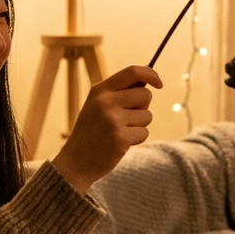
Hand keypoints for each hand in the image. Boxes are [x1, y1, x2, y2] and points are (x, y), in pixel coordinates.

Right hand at [51, 65, 162, 195]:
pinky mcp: (120, 139)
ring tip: (120, 131)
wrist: (75, 161)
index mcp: (99, 90)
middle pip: (145, 95)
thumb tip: (148, 82)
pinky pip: (144, 133)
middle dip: (143, 107)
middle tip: (127, 118)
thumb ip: (119, 92)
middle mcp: (105, 102)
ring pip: (147, 116)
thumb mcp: (97, 105)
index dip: (151, 75)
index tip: (159, 84)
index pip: (132, 72)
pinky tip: (120, 143)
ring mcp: (113, 120)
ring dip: (139, 125)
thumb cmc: (91, 131)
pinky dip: (136, 139)